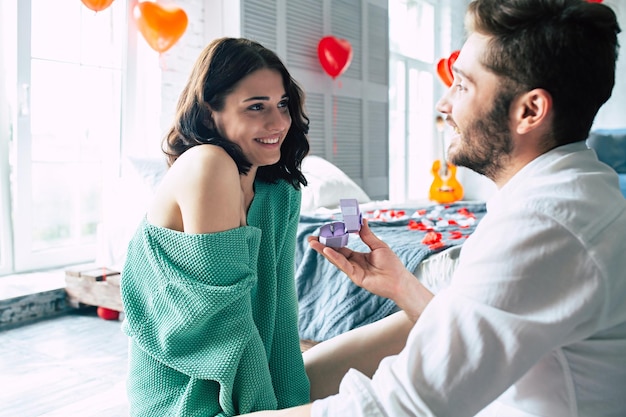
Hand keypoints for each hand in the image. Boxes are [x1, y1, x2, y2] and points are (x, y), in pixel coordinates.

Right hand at [308, 219, 432, 321]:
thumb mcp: (378, 245)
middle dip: (322, 245)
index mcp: (358, 256)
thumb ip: (367, 235)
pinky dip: (335, 257)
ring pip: (336, 259)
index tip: (325, 231)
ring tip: (312, 242)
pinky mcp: (355, 277)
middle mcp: (353, 263)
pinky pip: (343, 265)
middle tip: (311, 238)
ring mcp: (353, 271)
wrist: (400, 280)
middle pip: (335, 253)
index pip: (342, 247)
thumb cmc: (392, 264)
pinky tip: (327, 250)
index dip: (333, 239)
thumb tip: (361, 220)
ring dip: (324, 250)